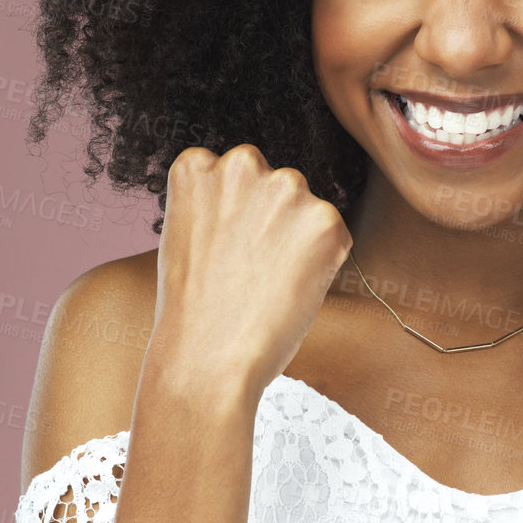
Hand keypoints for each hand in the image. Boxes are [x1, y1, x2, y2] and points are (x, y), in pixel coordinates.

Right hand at [143, 143, 352, 404]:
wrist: (207, 359)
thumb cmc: (192, 310)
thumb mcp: (187, 236)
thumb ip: (219, 204)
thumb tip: (261, 203)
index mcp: (197, 164)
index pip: (233, 176)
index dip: (234, 218)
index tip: (222, 249)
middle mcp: (242, 162)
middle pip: (275, 185)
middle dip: (272, 220)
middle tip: (249, 270)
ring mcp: (287, 187)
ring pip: (307, 210)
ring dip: (299, 239)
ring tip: (266, 283)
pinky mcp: (325, 219)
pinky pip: (335, 237)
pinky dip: (322, 263)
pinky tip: (290, 289)